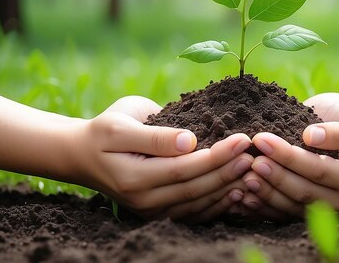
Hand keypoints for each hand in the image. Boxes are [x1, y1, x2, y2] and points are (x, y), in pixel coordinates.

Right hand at [71, 96, 252, 220]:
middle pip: (197, 189)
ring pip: (199, 204)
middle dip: (230, 171)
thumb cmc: (104, 131)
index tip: (243, 138)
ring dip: (229, 189)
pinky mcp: (161, 211)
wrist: (82, 155)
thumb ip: (156, 136)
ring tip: (255, 171)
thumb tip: (191, 141)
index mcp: (135, 177)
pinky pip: (195, 212)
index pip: (185, 169)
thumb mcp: (121, 125)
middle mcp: (146, 200)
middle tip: (257, 153)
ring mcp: (153, 210)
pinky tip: (239, 192)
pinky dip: (218, 204)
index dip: (217, 155)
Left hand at [241, 93, 338, 216]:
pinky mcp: (318, 211)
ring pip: (292, 206)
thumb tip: (310, 134)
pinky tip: (245, 199)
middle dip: (272, 175)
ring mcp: (330, 209)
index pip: (315, 168)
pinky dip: (266, 208)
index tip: (262, 138)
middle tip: (248, 159)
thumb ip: (338, 132)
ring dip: (265, 194)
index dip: (286, 155)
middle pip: (300, 190)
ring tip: (242, 178)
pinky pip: (288, 213)